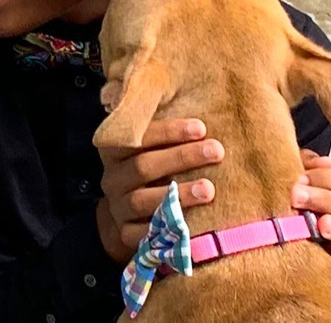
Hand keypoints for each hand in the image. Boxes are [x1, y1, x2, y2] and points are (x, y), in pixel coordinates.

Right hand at [95, 118, 223, 262]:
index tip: (201, 127)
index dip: (170, 131)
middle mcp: (113, 178)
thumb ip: (168, 126)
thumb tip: (200, 95)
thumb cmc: (153, 167)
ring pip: (143, 200)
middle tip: (216, 151)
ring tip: (209, 189)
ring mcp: (118, 208)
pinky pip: (143, 234)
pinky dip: (166, 228)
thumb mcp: (153, 145)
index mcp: (117, 150)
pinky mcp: (126, 234)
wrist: (126, 215)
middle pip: (144, 166)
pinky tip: (191, 223)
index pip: (138, 136)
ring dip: (178, 194)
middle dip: (182, 157)